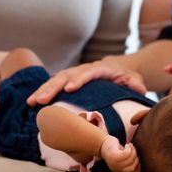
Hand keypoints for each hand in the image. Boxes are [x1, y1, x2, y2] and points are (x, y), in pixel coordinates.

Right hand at [26, 58, 146, 105]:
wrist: (117, 68)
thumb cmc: (125, 76)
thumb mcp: (133, 79)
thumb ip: (135, 83)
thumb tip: (140, 88)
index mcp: (99, 69)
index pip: (87, 72)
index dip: (79, 79)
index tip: (70, 88)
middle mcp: (84, 70)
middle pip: (66, 75)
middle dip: (52, 87)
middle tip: (40, 100)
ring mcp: (74, 74)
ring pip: (56, 80)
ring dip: (43, 90)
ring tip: (31, 102)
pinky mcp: (68, 81)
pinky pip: (54, 85)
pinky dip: (44, 92)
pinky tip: (32, 103)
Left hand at [100, 135, 140, 171]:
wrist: (102, 143)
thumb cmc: (115, 150)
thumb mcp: (122, 160)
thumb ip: (129, 164)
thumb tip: (140, 165)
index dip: (139, 169)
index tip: (139, 162)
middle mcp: (116, 170)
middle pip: (133, 167)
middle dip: (136, 157)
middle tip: (133, 150)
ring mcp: (115, 163)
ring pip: (131, 159)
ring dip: (133, 150)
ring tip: (130, 146)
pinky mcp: (114, 156)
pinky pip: (127, 153)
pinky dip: (130, 148)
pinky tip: (127, 144)